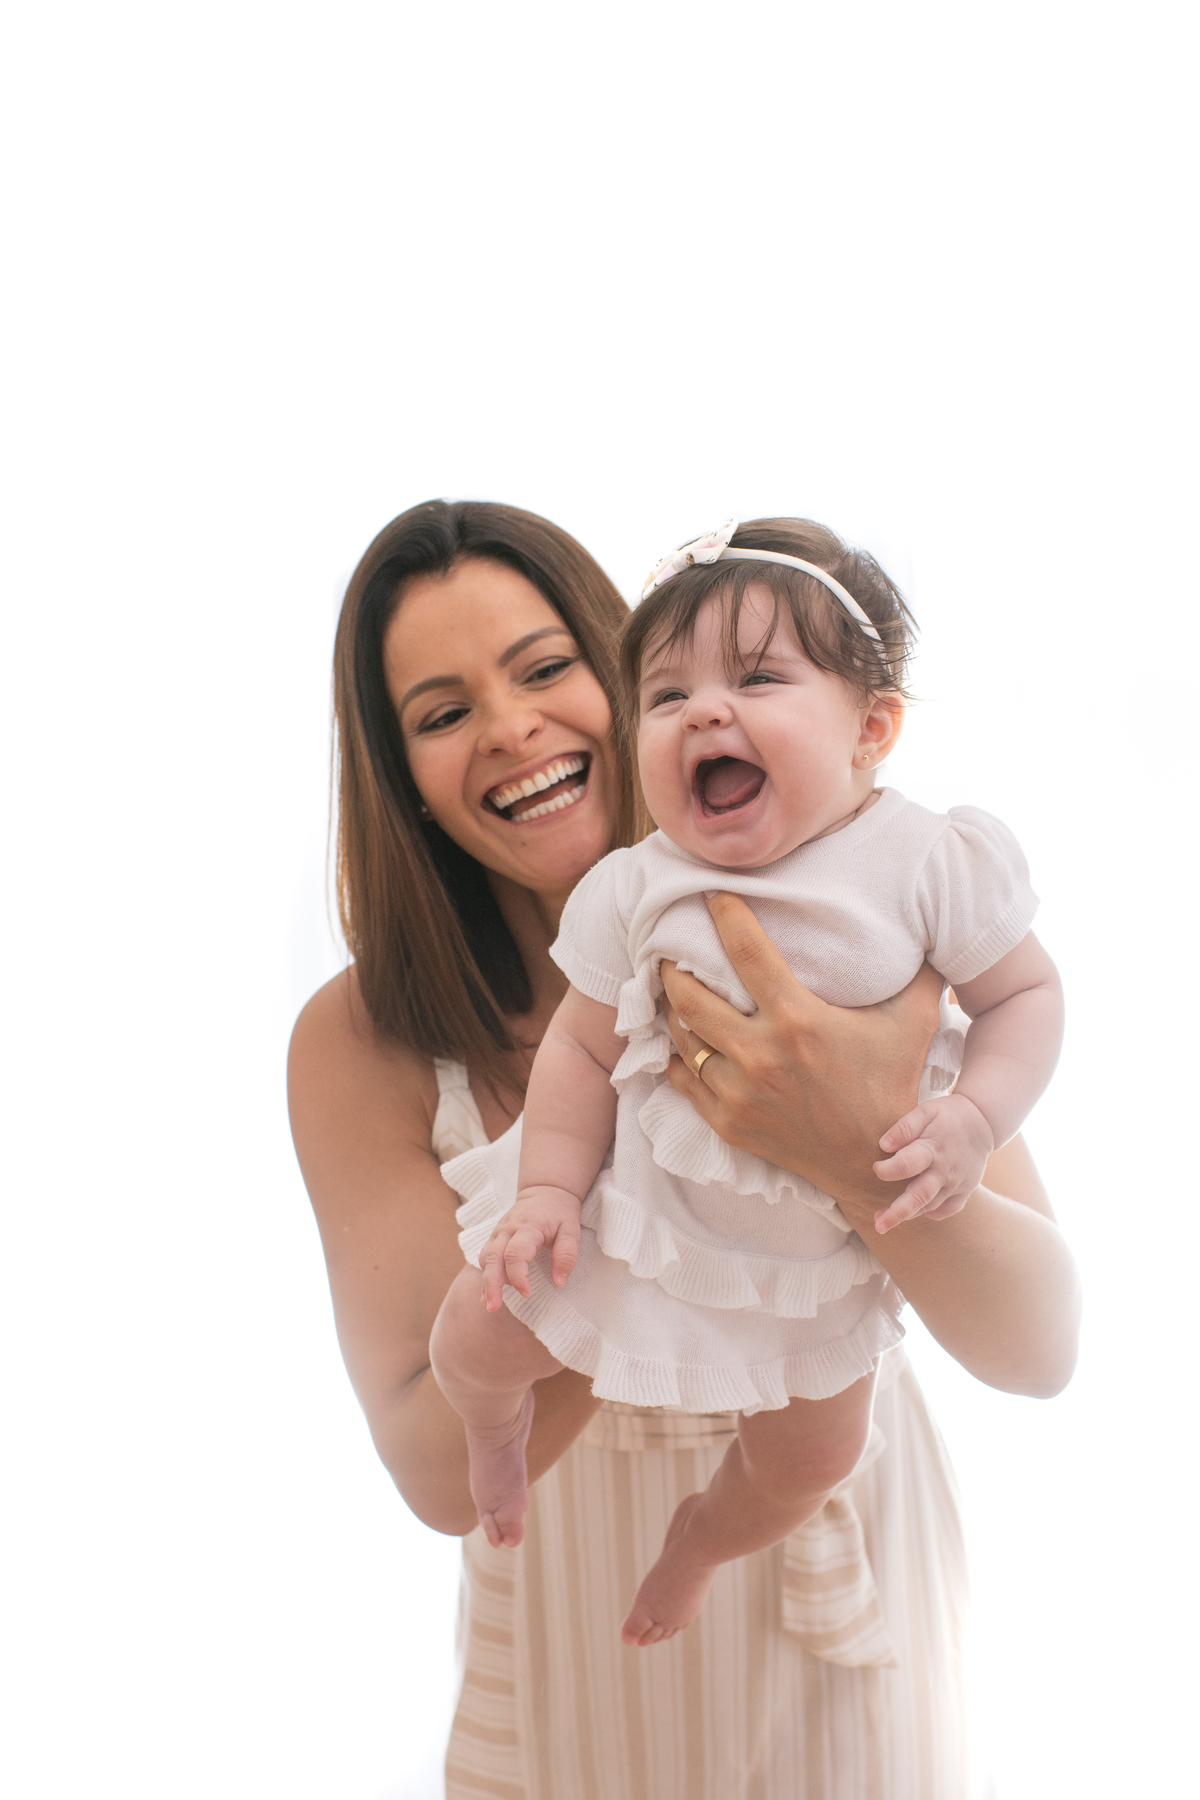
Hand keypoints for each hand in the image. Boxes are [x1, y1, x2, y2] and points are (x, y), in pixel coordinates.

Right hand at [479, 1187, 581, 1309]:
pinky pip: (485, 1256)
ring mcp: (498, 1232)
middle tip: (493, 1307)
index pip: (515, 1254)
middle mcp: (508, 1229)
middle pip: (492, 1258)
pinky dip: (485, 1275)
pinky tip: (486, 1294)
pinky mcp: (495, 1237)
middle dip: (491, 1284)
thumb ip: (566, 1255)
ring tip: (490, 1304)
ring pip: (485, 1258)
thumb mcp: (571, 1230)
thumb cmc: (560, 1213)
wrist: (545, 1191)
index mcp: (528, 1227)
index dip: (518, 1276)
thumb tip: (559, 1282)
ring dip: (486, 1281)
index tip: (527, 1293)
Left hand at [660, 894, 942, 1208]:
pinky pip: (682, 1078)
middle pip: (691, 995)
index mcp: (799, 1019)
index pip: (746, 951)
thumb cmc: (893, 1083)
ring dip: (671, 1008)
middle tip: (669, 946)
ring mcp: (739, 1092)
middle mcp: (761, 1055)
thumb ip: (920, 971)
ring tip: (671, 985)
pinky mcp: (728, 1122)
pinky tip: (678, 1035)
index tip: (710, 893)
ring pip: (682, 1037)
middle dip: (672, 964)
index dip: (724, 914)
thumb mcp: (913, 1022)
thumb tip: (929, 925)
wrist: (875, 1162)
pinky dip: (675, 1053)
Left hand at [871, 1093, 994, 1231]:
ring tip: (884, 1221)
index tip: (876, 1167)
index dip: (887, 1170)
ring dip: (907, 1215)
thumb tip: (883, 1145)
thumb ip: (904, 1127)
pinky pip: (947, 1210)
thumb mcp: (926, 1111)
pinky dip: (931, 1214)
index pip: (907, 1165)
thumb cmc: (948, 1115)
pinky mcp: (965, 1191)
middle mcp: (945, 1170)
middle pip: (920, 1196)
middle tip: (878, 1225)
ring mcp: (957, 1183)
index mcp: (933, 1148)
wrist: (984, 1122)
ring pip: (930, 1206)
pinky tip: (916, 1212)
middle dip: (897, 1212)